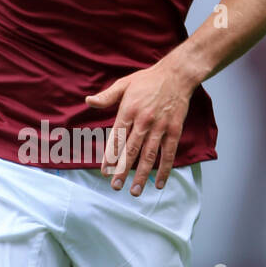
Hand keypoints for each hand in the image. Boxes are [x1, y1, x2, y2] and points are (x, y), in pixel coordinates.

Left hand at [84, 56, 192, 195]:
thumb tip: (88, 101)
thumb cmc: (147, 80)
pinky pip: (168, 153)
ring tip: (134, 191)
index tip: (104, 171)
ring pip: (149, 155)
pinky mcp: (174, 130)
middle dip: (122, 170)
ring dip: (141, 175)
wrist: (176, 75)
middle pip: (131, 150)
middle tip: (115, 186)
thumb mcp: (124, 84)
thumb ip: (106, 96)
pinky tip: (158, 183)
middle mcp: (144, 121)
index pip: (117, 138)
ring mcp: (160, 127)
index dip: (110, 156)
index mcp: (129, 110)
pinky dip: (164, 169)